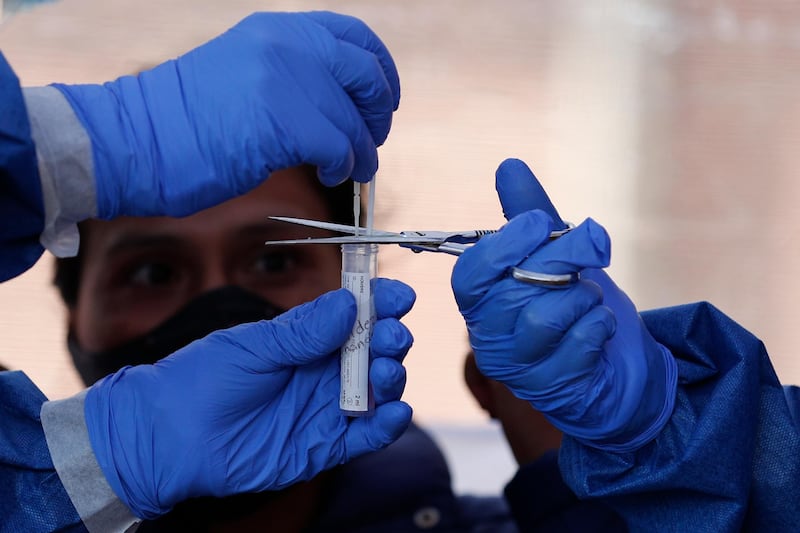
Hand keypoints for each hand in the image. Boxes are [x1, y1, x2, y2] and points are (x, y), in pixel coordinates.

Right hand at [54, 11, 399, 218]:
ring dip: (362, 152)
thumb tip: (339, 103)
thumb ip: (291, 76)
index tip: (383, 100)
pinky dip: (343, 166)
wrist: (134, 140)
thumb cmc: (183, 121)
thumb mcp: (243, 73)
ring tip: (351, 170)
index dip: (380, 71)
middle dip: (378, 113)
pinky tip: (330, 175)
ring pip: (354, 119)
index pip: (354, 37)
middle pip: (366, 74)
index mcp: (277, 29)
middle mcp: (285, 44)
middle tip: (372, 141)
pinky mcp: (281, 121)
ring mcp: (283, 79)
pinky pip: (338, 147)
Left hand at [84, 278, 414, 518]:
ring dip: (391, 378)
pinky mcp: (325, 446)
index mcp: (306, 339)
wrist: (169, 438)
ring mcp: (325, 408)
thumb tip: (349, 302)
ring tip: (385, 371)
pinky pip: (367, 436)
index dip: (381, 305)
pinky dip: (388, 425)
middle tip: (391, 337)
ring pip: (377, 391)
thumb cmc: (202, 381)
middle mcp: (322, 371)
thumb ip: (304, 329)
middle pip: (374, 351)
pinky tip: (395, 412)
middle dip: (391, 340)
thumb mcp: (254, 344)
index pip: (355, 316)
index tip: (399, 297)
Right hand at [452, 158, 675, 452]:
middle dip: (560, 260)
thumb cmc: (579, 306)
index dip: (502, 245)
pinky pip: (575, 346)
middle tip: (591, 246)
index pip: (469, 276)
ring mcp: (518, 370)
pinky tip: (601, 326)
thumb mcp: (559, 254)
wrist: (622, 365)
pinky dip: (597, 326)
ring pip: (543, 318)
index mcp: (482, 302)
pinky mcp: (551, 390)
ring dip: (582, 298)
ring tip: (591, 298)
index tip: (539, 223)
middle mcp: (490, 337)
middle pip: (512, 289)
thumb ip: (532, 215)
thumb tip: (509, 165)